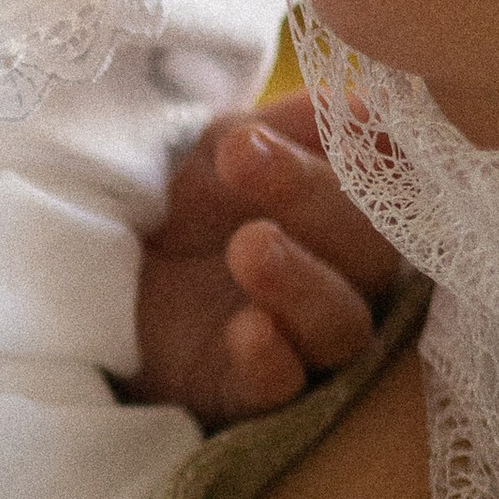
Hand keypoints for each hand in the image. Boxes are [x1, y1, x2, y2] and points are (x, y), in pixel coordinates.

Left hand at [132, 95, 402, 424]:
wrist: (100, 267)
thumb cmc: (187, 199)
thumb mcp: (229, 143)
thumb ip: (295, 126)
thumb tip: (361, 109)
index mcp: (357, 214)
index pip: (399, 189)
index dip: (377, 155)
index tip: (340, 116)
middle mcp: (346, 280)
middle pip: (372, 250)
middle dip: (312, 196)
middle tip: (243, 157)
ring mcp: (303, 340)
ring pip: (342, 323)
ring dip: (300, 281)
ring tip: (250, 245)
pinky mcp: (251, 390)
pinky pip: (282, 386)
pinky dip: (271, 359)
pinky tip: (248, 330)